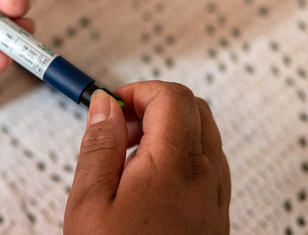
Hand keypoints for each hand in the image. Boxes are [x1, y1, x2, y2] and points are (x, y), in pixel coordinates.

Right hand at [65, 81, 230, 233]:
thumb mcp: (90, 203)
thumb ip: (99, 146)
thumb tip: (105, 106)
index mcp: (173, 167)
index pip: (172, 96)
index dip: (138, 91)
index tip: (113, 106)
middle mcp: (204, 179)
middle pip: (194, 109)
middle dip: (153, 106)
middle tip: (120, 130)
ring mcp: (216, 198)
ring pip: (203, 136)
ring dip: (167, 132)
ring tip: (129, 161)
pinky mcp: (217, 217)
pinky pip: (207, 167)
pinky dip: (179, 158)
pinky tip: (148, 183)